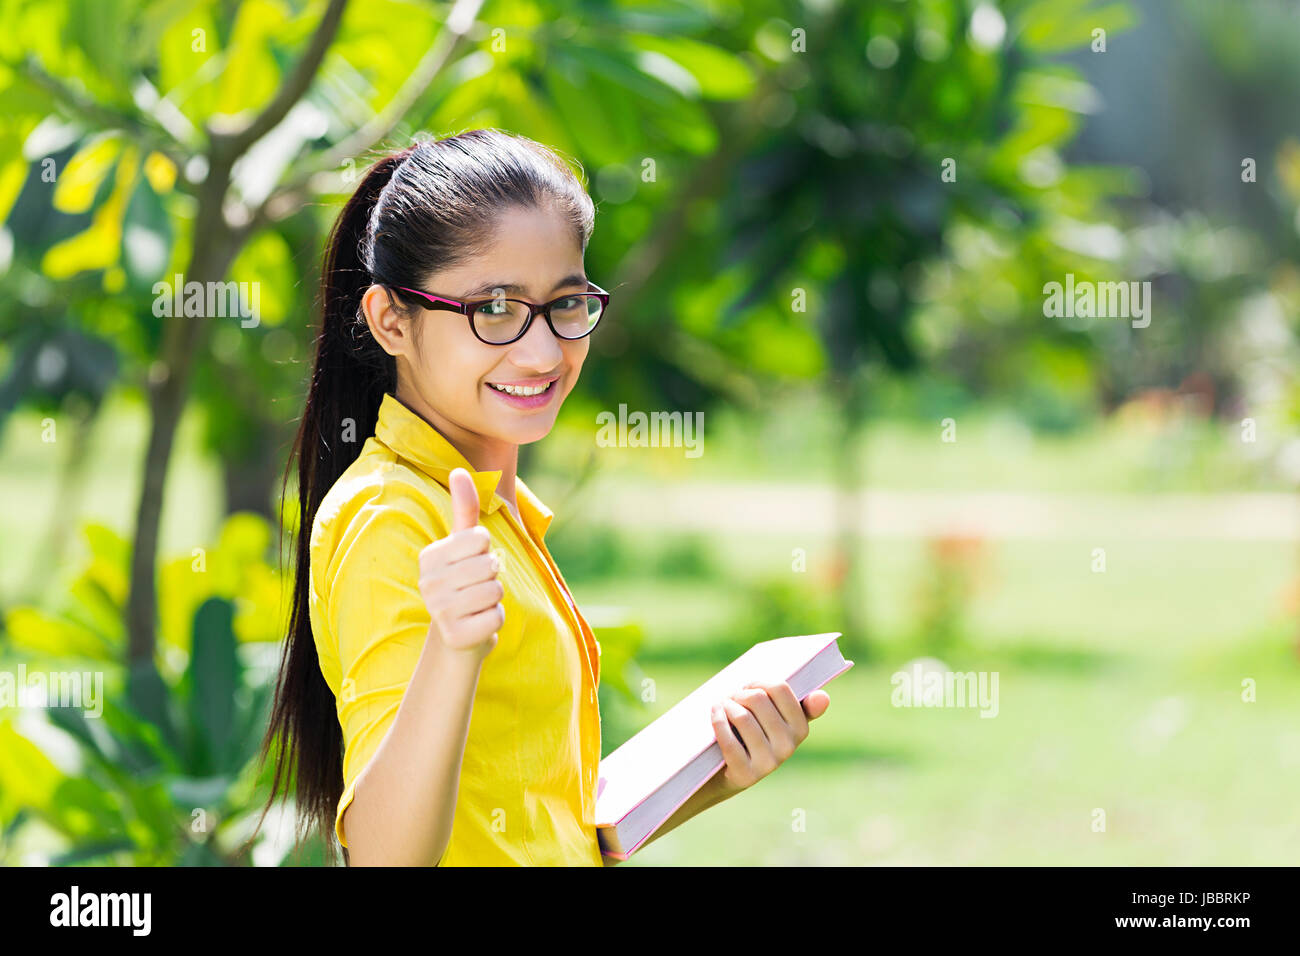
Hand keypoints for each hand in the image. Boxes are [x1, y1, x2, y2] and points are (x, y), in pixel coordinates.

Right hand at [417, 467, 503, 656]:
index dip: (486, 551)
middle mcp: (428, 582)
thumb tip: (459, 470)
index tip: (471, 564)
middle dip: (493, 576)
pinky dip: (495, 620)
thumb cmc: (464, 583)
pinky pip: (497, 617)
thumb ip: (464, 509)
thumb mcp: (463, 546)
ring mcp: (439, 611)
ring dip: (495, 599)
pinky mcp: (457, 636)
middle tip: (476, 587)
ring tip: (477, 605)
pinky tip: (478, 623)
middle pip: (490, 564)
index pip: (481, 538)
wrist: (457, 636)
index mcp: (429, 556)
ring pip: (496, 590)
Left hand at [709, 682, 830, 794]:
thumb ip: (796, 704)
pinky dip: (718, 722)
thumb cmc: (750, 735)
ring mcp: (768, 763)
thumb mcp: (773, 719)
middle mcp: (789, 747)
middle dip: (739, 693)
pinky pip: (729, 740)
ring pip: (743, 717)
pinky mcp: (746, 775)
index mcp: (800, 728)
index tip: (747, 685)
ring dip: (726, 706)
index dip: (759, 682)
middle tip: (730, 697)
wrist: (725, 774)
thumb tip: (823, 697)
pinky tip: (715, 714)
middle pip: (758, 699)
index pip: (780, 689)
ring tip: (721, 706)